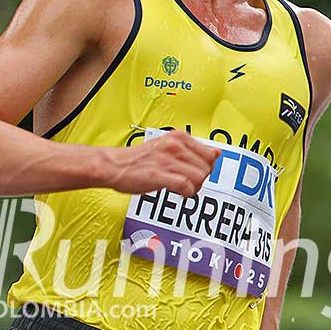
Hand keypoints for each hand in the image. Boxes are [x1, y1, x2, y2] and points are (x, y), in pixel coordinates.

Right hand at [105, 130, 219, 196]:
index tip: (196, 172)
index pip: (211, 153)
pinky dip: (185, 193)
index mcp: (178, 137)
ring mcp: (167, 160)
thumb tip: (216, 153)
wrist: (114, 165)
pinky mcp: (159, 175)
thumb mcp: (168, 146)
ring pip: (199, 178)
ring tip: (181, 188)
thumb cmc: (139, 159)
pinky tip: (176, 192)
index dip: (207, 167)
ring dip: (194, 187)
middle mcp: (175, 145)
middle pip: (207, 167)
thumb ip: (192, 149)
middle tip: (187, 182)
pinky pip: (186, 186)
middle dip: (201, 179)